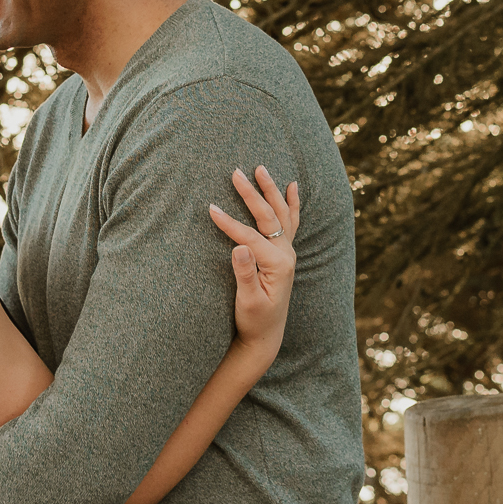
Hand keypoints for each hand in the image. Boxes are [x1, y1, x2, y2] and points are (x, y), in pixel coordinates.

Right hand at [210, 166, 298, 352]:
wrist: (265, 335)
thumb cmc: (254, 320)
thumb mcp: (247, 301)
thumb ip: (244, 274)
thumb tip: (238, 247)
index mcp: (277, 264)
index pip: (250, 236)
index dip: (229, 223)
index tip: (210, 209)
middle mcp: (286, 255)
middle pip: (268, 217)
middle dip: (251, 193)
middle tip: (235, 172)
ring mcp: (287, 253)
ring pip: (281, 214)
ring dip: (271, 190)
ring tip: (261, 168)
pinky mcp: (283, 254)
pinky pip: (290, 222)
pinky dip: (292, 203)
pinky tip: (292, 186)